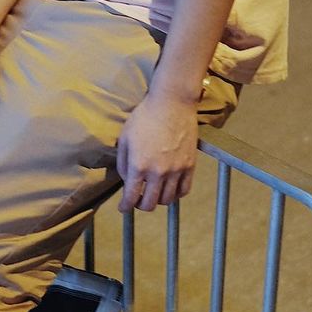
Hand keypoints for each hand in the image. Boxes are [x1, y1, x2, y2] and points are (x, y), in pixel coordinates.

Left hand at [115, 89, 199, 213]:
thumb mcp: (124, 137)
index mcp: (138, 165)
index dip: (125, 206)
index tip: (123, 208)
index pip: (130, 197)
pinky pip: (184, 190)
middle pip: (149, 204)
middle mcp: (157, 172)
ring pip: (167, 200)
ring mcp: (176, 170)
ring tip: (153, 193)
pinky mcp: (190, 165)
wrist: (172, 103)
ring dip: (158, 200)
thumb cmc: (144, 117)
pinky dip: (176, 194)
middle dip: (140, 205)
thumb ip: (122, 162)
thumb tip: (126, 179)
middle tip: (137, 199)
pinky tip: (170, 188)